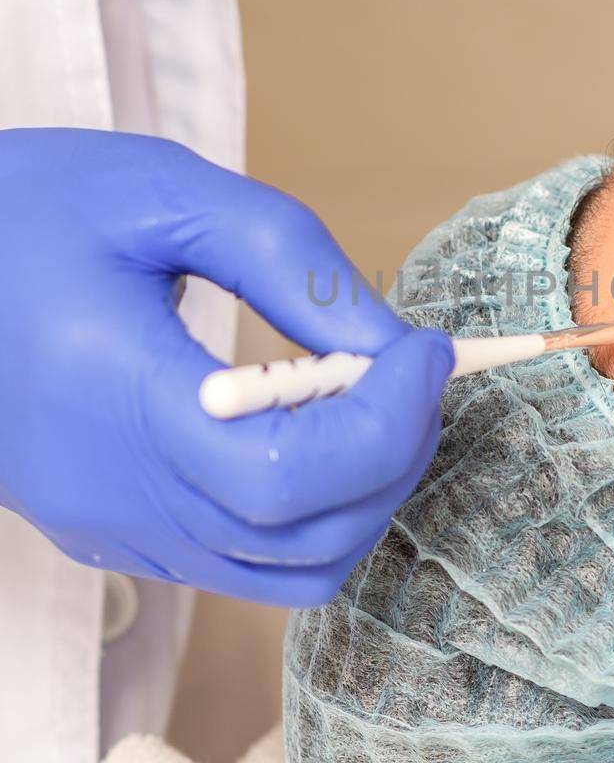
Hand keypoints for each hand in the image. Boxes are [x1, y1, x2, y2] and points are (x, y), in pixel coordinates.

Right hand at [0, 129, 452, 604]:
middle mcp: (116, 494)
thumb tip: (388, 339)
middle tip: (410, 369)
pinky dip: (307, 510)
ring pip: (287, 571)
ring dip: (359, 492)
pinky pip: (242, 561)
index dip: (389, 425)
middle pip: (307, 539)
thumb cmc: (22, 211)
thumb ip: (287, 258)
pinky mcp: (109, 534)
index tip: (425, 350)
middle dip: (394, 456)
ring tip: (366, 395)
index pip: (292, 478)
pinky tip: (302, 424)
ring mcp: (110, 528)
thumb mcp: (157, 191)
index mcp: (118, 402)